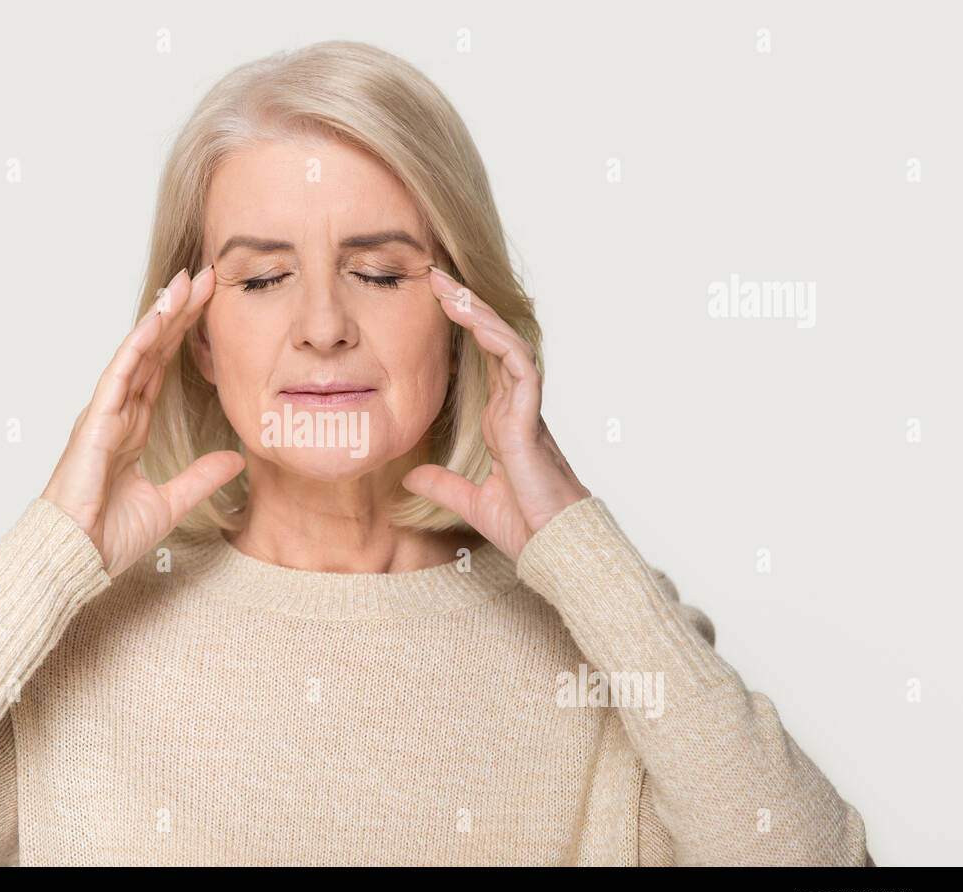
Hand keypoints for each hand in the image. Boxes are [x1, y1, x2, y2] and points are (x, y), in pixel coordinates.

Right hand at [42, 264, 244, 577]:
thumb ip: (200, 477)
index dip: (185, 334)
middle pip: (153, 350)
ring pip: (137, 353)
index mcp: (131, 428)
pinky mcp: (96, 423)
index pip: (163, 368)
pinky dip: (137, 346)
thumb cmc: (107, 537)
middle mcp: (117, 413)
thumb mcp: (169, 503)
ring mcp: (104, 414)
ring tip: (186, 282)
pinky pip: (119, 376)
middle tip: (206, 274)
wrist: (76, 558)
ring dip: (161, 316)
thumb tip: (236, 459)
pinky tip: (156, 321)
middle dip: (178, 312)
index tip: (210, 303)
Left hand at [401, 266, 591, 561]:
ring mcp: (526, 410)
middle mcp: (515, 408)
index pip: (482, 360)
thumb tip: (411, 477)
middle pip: (493, 341)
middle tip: (437, 275)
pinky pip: (521, 368)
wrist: (551, 546)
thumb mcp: (470, 502)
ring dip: (480, 314)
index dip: (463, 329)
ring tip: (451, 286)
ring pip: (507, 345)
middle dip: (467, 306)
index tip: (436, 301)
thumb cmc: (525, 526)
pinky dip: (501, 342)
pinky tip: (479, 322)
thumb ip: (443, 485)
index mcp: (502, 420)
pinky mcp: (531, 420)